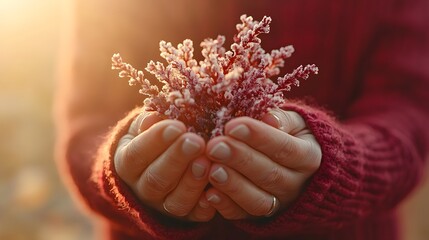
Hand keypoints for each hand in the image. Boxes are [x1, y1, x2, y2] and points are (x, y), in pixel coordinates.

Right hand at [113, 111, 215, 221]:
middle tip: (196, 142)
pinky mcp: (187, 216)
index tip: (177, 126)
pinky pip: (196, 215)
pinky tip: (216, 189)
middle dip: (177, 159)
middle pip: (156, 179)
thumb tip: (154, 117)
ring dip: (192, 182)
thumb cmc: (156, 137)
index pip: (137, 154)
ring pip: (175, 201)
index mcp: (128, 164)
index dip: (155, 140)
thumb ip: (149, 120)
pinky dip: (206, 205)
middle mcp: (143, 189)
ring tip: (207, 161)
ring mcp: (164, 205)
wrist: (161, 162)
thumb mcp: (146, 125)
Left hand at [204, 109, 321, 218]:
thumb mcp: (295, 122)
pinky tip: (208, 194)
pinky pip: (243, 215)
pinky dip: (225, 206)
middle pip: (269, 174)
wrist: (294, 164)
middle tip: (215, 147)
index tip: (233, 126)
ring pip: (258, 200)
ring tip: (212, 169)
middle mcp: (297, 185)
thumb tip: (270, 118)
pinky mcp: (261, 217)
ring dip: (233, 185)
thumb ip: (284, 119)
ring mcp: (279, 203)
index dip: (259, 137)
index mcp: (309, 157)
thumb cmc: (288, 135)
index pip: (285, 147)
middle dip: (240, 160)